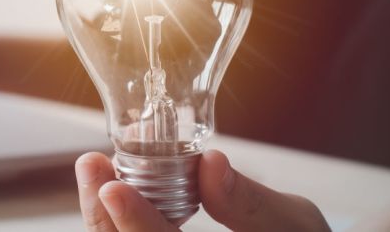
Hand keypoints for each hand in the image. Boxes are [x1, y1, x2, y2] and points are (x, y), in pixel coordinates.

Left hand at [75, 150, 329, 231]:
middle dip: (106, 218)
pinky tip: (117, 200)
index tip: (114, 188)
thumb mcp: (296, 226)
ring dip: (107, 223)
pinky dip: (120, 230)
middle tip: (93, 167)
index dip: (137, 225)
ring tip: (100, 176)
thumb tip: (210, 164)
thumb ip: (251, 203)